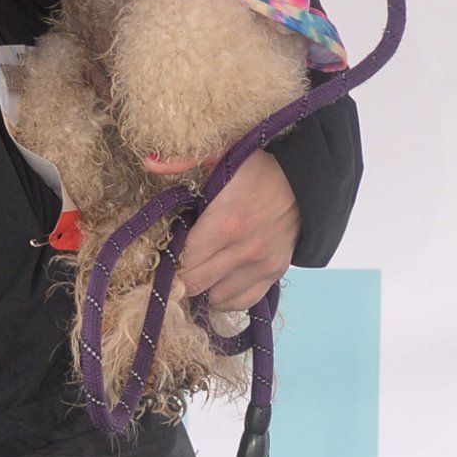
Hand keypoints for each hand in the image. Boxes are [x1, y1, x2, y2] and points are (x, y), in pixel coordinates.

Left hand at [176, 148, 298, 315]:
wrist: (307, 181)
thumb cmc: (259, 169)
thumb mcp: (223, 154)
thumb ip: (184, 159)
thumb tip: (148, 161)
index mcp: (226, 223)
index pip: (183, 260)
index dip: (167, 260)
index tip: (161, 253)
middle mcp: (244, 251)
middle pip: (194, 284)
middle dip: (180, 277)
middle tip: (174, 264)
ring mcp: (261, 266)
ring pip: (215, 298)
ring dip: (202, 288)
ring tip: (197, 270)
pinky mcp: (274, 274)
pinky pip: (240, 302)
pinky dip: (225, 296)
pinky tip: (217, 280)